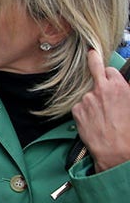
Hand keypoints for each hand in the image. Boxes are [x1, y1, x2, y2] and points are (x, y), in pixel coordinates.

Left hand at [72, 49, 129, 172]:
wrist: (116, 150)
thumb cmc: (128, 131)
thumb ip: (125, 91)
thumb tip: (122, 86)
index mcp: (119, 87)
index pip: (110, 70)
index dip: (110, 74)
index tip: (106, 72)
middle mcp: (101, 89)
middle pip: (94, 68)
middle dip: (93, 60)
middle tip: (91, 53)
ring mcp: (87, 99)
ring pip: (88, 93)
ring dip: (93, 99)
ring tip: (102, 116)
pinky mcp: (77, 110)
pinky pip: (80, 106)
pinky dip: (85, 110)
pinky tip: (94, 121)